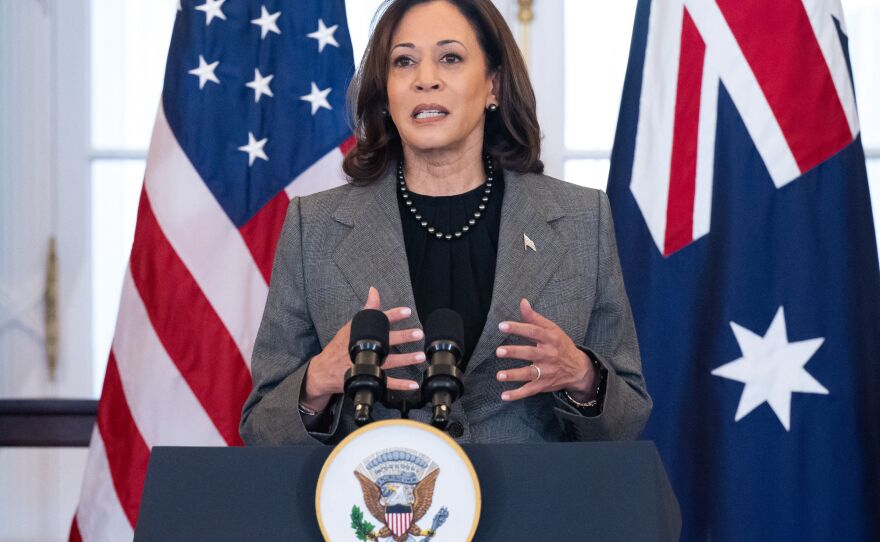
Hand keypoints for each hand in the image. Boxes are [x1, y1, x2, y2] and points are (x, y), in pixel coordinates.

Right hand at [302, 286, 424, 410]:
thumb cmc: (339, 347)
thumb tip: (374, 291)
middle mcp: (363, 347)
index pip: (377, 321)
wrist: (323, 372)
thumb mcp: (350, 326)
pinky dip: (400, 385)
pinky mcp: (367, 378)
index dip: (392, 315)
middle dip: (402, 337)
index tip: (407, 312)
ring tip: (420, 356)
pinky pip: (386, 383)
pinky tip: (413, 384)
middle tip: (418, 333)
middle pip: (385, 341)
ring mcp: (365, 364)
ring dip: (405, 359)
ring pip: (389, 362)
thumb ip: (366, 310)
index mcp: (359, 333)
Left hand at [495, 298, 596, 401]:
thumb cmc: (561, 345)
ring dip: (514, 375)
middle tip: (499, 351)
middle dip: (515, 352)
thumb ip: (535, 317)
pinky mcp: (543, 384)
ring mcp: (546, 371)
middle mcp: (548, 355)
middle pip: (530, 353)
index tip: (502, 325)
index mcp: (550, 339)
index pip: (533, 331)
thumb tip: (522, 302)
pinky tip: (504, 396)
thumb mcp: (552, 329)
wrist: (579, 368)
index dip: (518, 328)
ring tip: (499, 375)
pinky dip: (517, 395)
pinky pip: (529, 390)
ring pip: (529, 373)